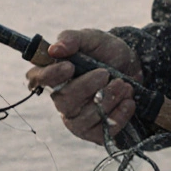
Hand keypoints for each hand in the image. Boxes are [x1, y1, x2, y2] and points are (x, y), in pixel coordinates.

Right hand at [25, 29, 142, 144]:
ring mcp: (76, 118)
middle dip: (87, 87)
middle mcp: (61, 98)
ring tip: (124, 86)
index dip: (50, 75)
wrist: (133, 67)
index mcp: (54, 74)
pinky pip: (102, 132)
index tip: (69, 66)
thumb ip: (72, 39)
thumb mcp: (92, 38)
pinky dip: (118, 116)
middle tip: (106, 73)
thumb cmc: (106, 52)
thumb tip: (54, 49)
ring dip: (107, 100)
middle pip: (63, 101)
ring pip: (84, 118)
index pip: (38, 79)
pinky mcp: (94, 132)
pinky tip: (128, 102)